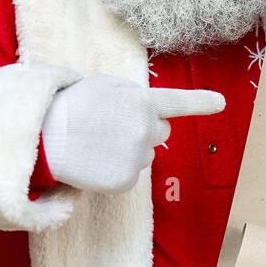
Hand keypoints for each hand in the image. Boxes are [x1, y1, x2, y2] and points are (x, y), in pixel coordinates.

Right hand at [40, 74, 224, 192]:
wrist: (44, 137)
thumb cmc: (70, 107)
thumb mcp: (103, 86)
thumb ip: (131, 96)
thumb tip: (145, 109)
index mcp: (142, 102)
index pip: (177, 102)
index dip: (200, 102)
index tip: (221, 102)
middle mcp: (146, 130)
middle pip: (160, 131)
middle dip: (144, 129)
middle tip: (111, 126)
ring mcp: (138, 157)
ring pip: (145, 154)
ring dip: (129, 150)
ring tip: (98, 143)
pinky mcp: (127, 180)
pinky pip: (130, 173)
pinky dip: (117, 169)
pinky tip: (96, 160)